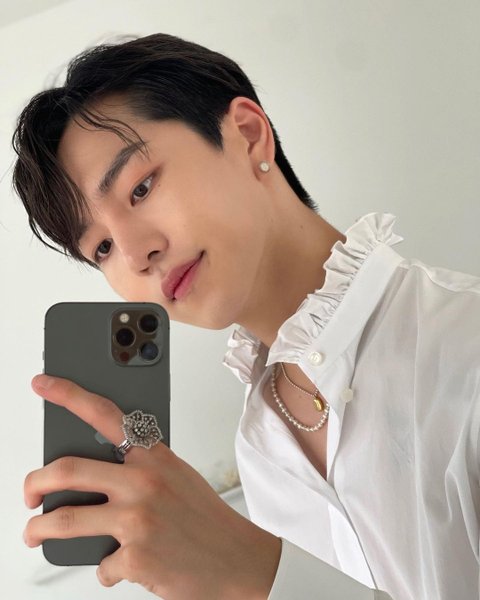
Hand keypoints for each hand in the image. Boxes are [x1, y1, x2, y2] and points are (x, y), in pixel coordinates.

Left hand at [24, 374, 280, 598]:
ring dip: (38, 531)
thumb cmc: (205, 517)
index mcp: (153, 456)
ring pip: (64, 521)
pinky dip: (105, 568)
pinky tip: (119, 566)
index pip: (105, 414)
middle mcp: (143, 482)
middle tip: (29, 494)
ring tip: (35, 534)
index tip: (43, 384)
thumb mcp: (176, 477)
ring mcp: (137, 519)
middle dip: (34, 484)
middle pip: (67, 470)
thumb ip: (138, 469)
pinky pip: (100, 565)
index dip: (69, 395)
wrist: (238, 558)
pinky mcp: (135, 558)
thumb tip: (93, 475)